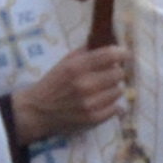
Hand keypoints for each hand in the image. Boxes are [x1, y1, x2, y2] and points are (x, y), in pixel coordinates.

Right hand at [13, 40, 131, 141]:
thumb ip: (86, 53)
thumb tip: (108, 43)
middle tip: (108, 75)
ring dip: (113, 89)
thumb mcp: (65, 62)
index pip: (109, 56)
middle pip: (118, 74)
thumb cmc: (53, 84)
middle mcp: (85, 85)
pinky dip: (112, 105)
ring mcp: (91, 104)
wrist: (37, 111)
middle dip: (115, 72)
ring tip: (102, 90)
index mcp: (77, 67)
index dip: (122, 53)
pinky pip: (116, 108)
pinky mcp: (94, 119)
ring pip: (119, 91)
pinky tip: (102, 102)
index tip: (125, 54)